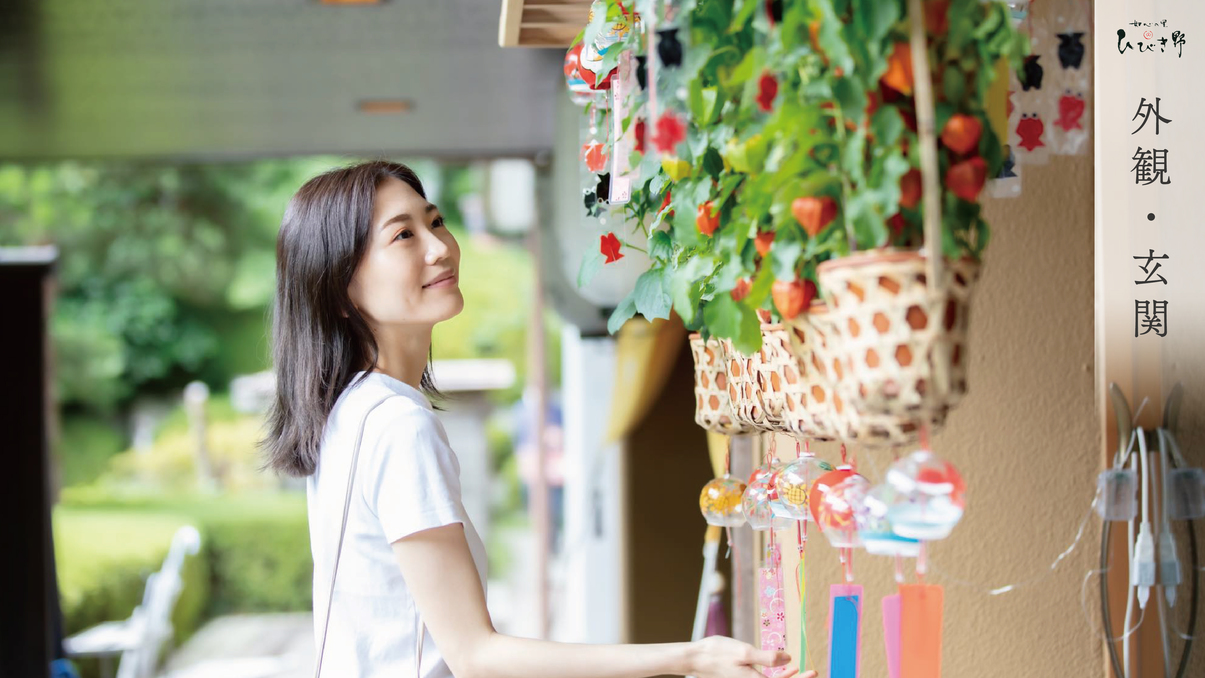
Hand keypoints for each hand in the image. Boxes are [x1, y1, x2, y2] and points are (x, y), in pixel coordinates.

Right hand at [685, 636, 815, 677]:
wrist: (697, 657)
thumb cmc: (718, 653)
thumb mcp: (745, 652)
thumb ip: (767, 657)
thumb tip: (789, 658)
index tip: (814, 672)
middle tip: (814, 672)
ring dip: (789, 677)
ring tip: (802, 670)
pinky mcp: (746, 677)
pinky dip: (778, 674)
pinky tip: (785, 665)